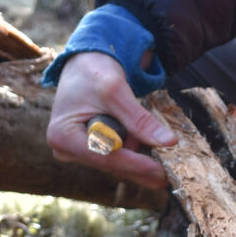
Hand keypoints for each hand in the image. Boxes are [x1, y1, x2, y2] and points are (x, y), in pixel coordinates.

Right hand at [46, 52, 176, 188]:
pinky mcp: (90, 150)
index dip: (136, 165)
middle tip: (173, 171)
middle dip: (142, 165)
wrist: (84, 64)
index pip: (105, 158)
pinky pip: (117, 156)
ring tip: (161, 149)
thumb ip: (139, 119)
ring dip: (140, 156)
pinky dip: (135, 151)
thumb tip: (168, 143)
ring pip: (117, 162)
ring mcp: (78, 152)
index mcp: (63, 137)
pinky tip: (152, 148)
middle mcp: (66, 150)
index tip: (163, 172)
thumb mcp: (116, 91)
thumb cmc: (93, 72)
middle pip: (112, 165)